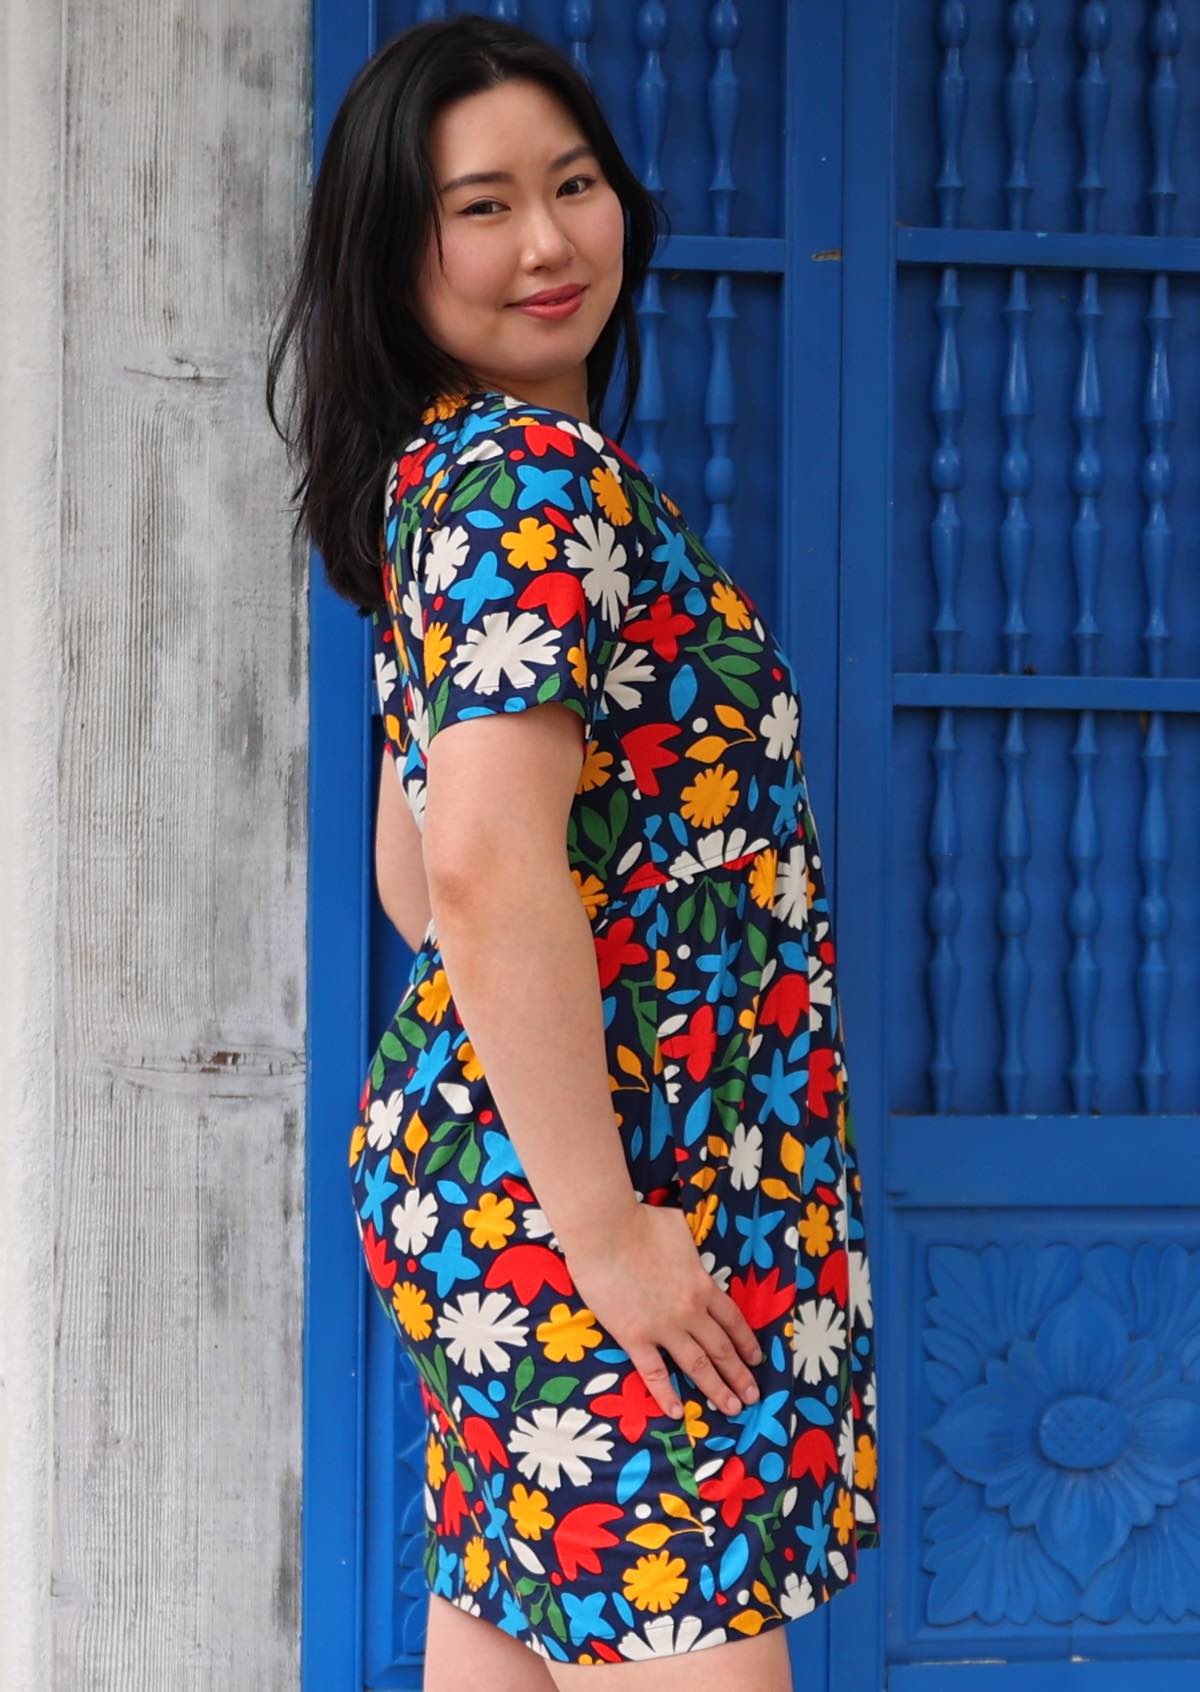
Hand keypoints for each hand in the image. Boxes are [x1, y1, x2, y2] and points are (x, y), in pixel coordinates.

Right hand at [563, 1201, 764, 1419]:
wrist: (606, 1231)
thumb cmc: (641, 1222)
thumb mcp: (680, 1229)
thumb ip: (691, 1248)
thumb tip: (691, 1251)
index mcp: (702, 1284)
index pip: (732, 1320)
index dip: (746, 1342)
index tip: (756, 1359)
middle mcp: (690, 1311)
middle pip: (721, 1348)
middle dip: (739, 1374)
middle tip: (752, 1396)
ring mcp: (663, 1327)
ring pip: (697, 1365)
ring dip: (716, 1389)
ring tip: (731, 1408)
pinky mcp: (634, 1337)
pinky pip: (654, 1373)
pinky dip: (666, 1394)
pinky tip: (677, 1412)